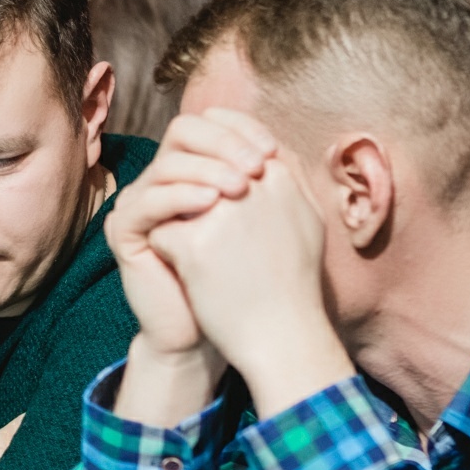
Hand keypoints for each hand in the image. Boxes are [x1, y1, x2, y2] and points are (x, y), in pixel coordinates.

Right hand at [105, 110, 276, 355]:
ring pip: (167, 164)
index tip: (273, 152)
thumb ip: (267, 184)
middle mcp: (162, 179)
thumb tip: (285, 148)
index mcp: (192, 170)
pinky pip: (147, 201)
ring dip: (207, 169)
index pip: (209, 124)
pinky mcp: (124, 231)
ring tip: (240, 187)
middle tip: (256, 166)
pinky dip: (180, 197)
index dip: (241, 129)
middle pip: (183, 131)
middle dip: (223, 143)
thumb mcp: (260, 222)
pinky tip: (211, 205)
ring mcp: (140, 202)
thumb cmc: (240, 278)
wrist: (210, 331)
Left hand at [149, 156, 353, 416]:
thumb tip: (268, 151)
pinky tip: (187, 276)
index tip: (207, 164)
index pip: (239, 131)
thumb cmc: (295, 286)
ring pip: (176, 194)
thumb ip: (288, 181)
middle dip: (191, 179)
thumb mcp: (307, 221)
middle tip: (197, 218)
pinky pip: (162, 231)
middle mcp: (253, 185)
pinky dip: (168, 252)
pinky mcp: (194, 242)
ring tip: (194, 251)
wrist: (283, 338)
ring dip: (178, 217)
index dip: (217, 141)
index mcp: (281, 176)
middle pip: (200, 158)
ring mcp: (222, 212)